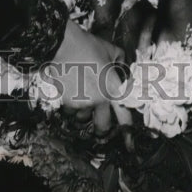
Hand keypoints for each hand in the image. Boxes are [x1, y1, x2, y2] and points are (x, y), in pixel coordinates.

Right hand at [48, 20, 131, 135]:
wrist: (62, 44)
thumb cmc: (87, 45)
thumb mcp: (110, 49)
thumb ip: (120, 61)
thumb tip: (123, 69)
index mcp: (113, 88)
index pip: (124, 116)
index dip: (128, 134)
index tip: (129, 146)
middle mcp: (99, 100)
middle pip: (103, 127)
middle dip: (102, 129)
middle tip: (100, 123)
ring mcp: (82, 102)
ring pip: (83, 119)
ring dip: (84, 114)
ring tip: (82, 98)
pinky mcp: (67, 101)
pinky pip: (70, 111)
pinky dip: (71, 106)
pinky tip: (71, 92)